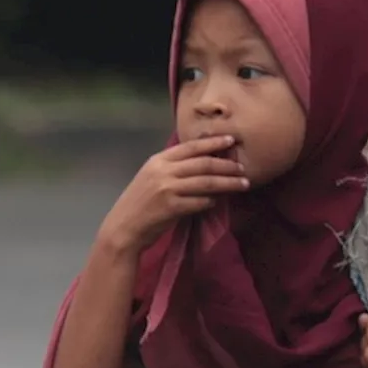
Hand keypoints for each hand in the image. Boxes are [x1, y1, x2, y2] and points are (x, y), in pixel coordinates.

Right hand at [98, 139, 247, 257]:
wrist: (124, 227)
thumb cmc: (140, 203)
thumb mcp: (151, 177)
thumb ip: (172, 168)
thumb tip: (202, 162)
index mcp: (158, 160)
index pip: (191, 147)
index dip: (213, 143)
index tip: (231, 140)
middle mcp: (163, 171)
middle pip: (203, 164)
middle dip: (226, 165)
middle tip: (243, 168)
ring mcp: (167, 189)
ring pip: (206, 182)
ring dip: (227, 183)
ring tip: (243, 184)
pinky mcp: (171, 207)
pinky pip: (199, 202)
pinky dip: (211, 201)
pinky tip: (219, 201)